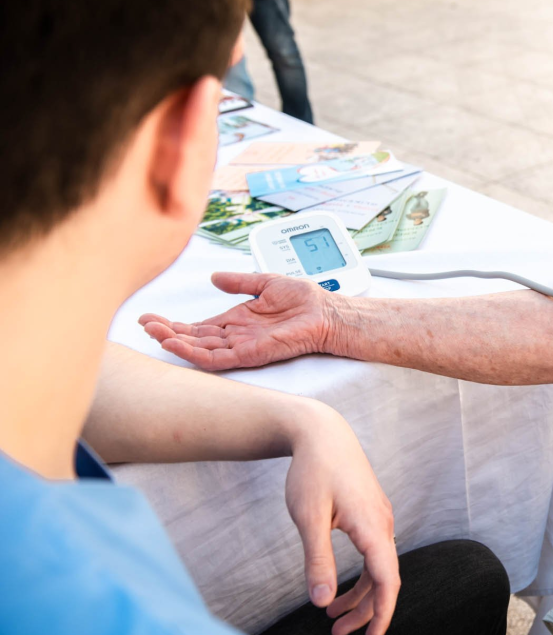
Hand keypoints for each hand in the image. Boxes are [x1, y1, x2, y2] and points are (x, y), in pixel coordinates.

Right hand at [139, 272, 333, 370]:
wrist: (325, 312)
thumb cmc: (304, 300)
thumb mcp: (265, 283)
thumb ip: (239, 282)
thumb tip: (215, 276)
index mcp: (238, 320)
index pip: (200, 326)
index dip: (176, 323)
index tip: (152, 317)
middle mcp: (237, 336)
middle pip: (195, 338)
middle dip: (168, 332)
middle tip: (144, 325)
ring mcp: (242, 347)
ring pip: (201, 350)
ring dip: (176, 342)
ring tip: (154, 334)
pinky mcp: (250, 355)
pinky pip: (217, 358)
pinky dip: (196, 353)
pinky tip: (177, 345)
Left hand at [286, 404, 399, 634]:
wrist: (322, 432)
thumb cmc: (313, 470)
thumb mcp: (309, 517)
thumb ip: (317, 560)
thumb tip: (321, 601)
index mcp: (372, 527)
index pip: (387, 581)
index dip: (381, 615)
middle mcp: (383, 524)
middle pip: (384, 579)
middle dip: (365, 611)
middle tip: (337, 634)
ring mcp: (379, 518)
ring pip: (378, 568)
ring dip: (359, 595)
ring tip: (332, 616)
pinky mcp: (370, 514)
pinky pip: (372, 553)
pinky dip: (358, 575)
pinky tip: (337, 584)